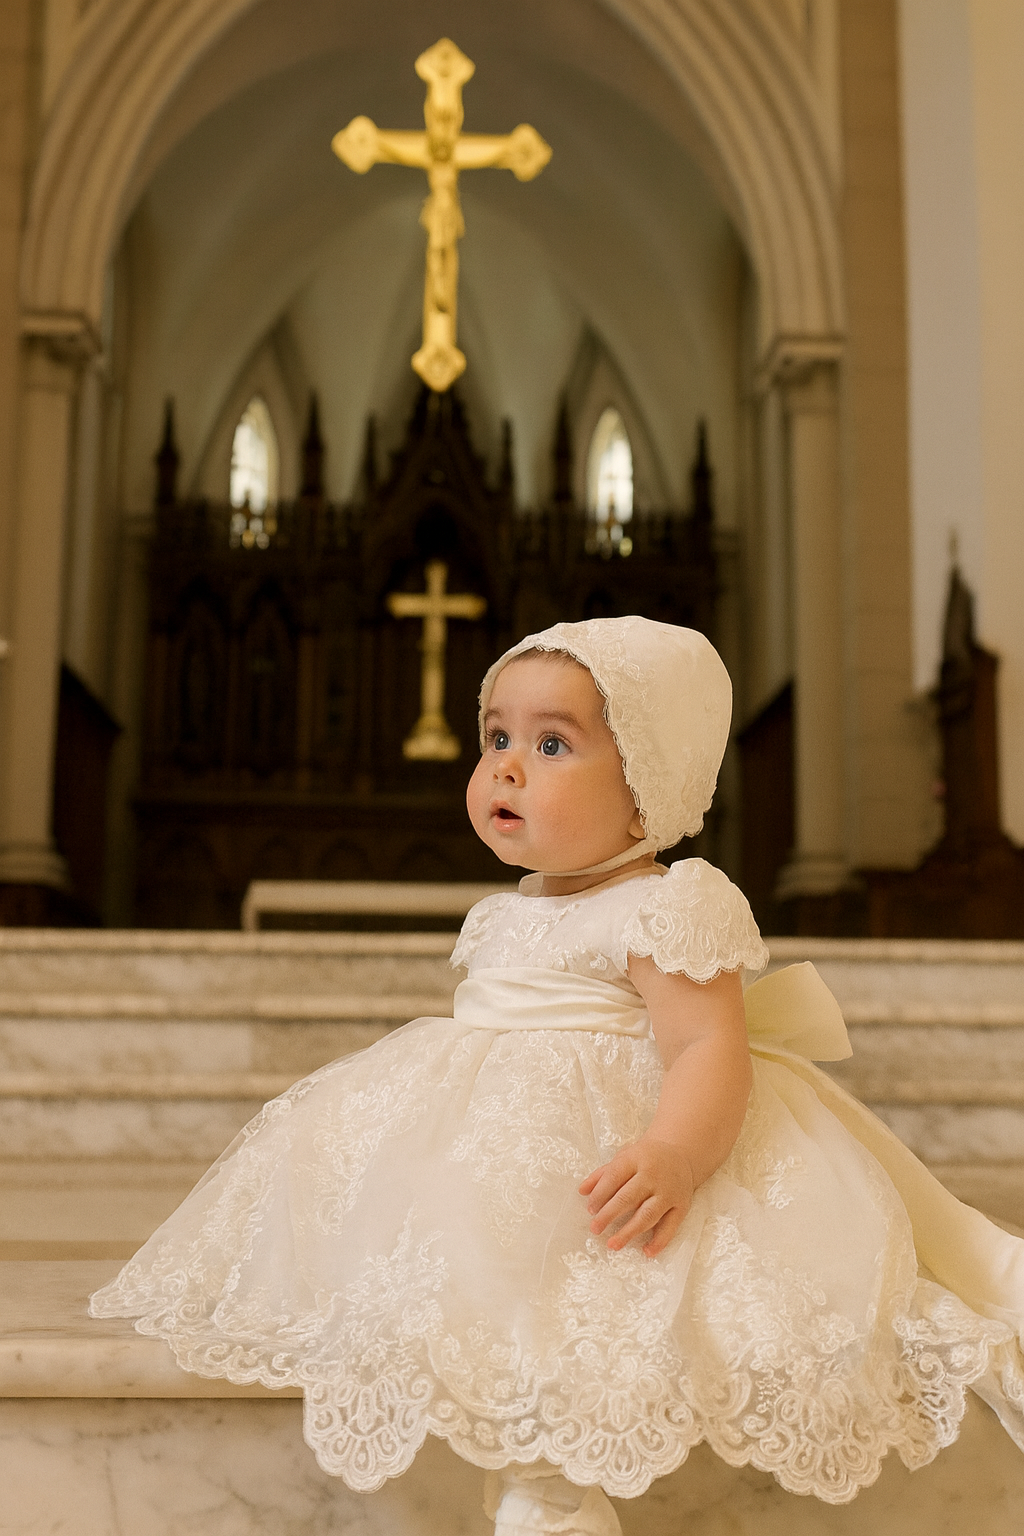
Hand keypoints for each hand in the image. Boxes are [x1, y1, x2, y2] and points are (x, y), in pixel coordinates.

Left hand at [579, 1137, 694, 1256]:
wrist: (681, 1153)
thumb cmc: (646, 1158)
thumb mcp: (625, 1157)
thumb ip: (602, 1174)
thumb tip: (581, 1191)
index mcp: (636, 1159)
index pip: (614, 1176)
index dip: (600, 1193)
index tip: (590, 1209)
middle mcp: (653, 1175)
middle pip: (628, 1197)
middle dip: (609, 1214)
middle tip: (595, 1228)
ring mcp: (668, 1192)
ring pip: (648, 1214)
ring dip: (629, 1231)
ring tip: (612, 1244)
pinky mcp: (681, 1206)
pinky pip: (671, 1226)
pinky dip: (660, 1241)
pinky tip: (647, 1251)